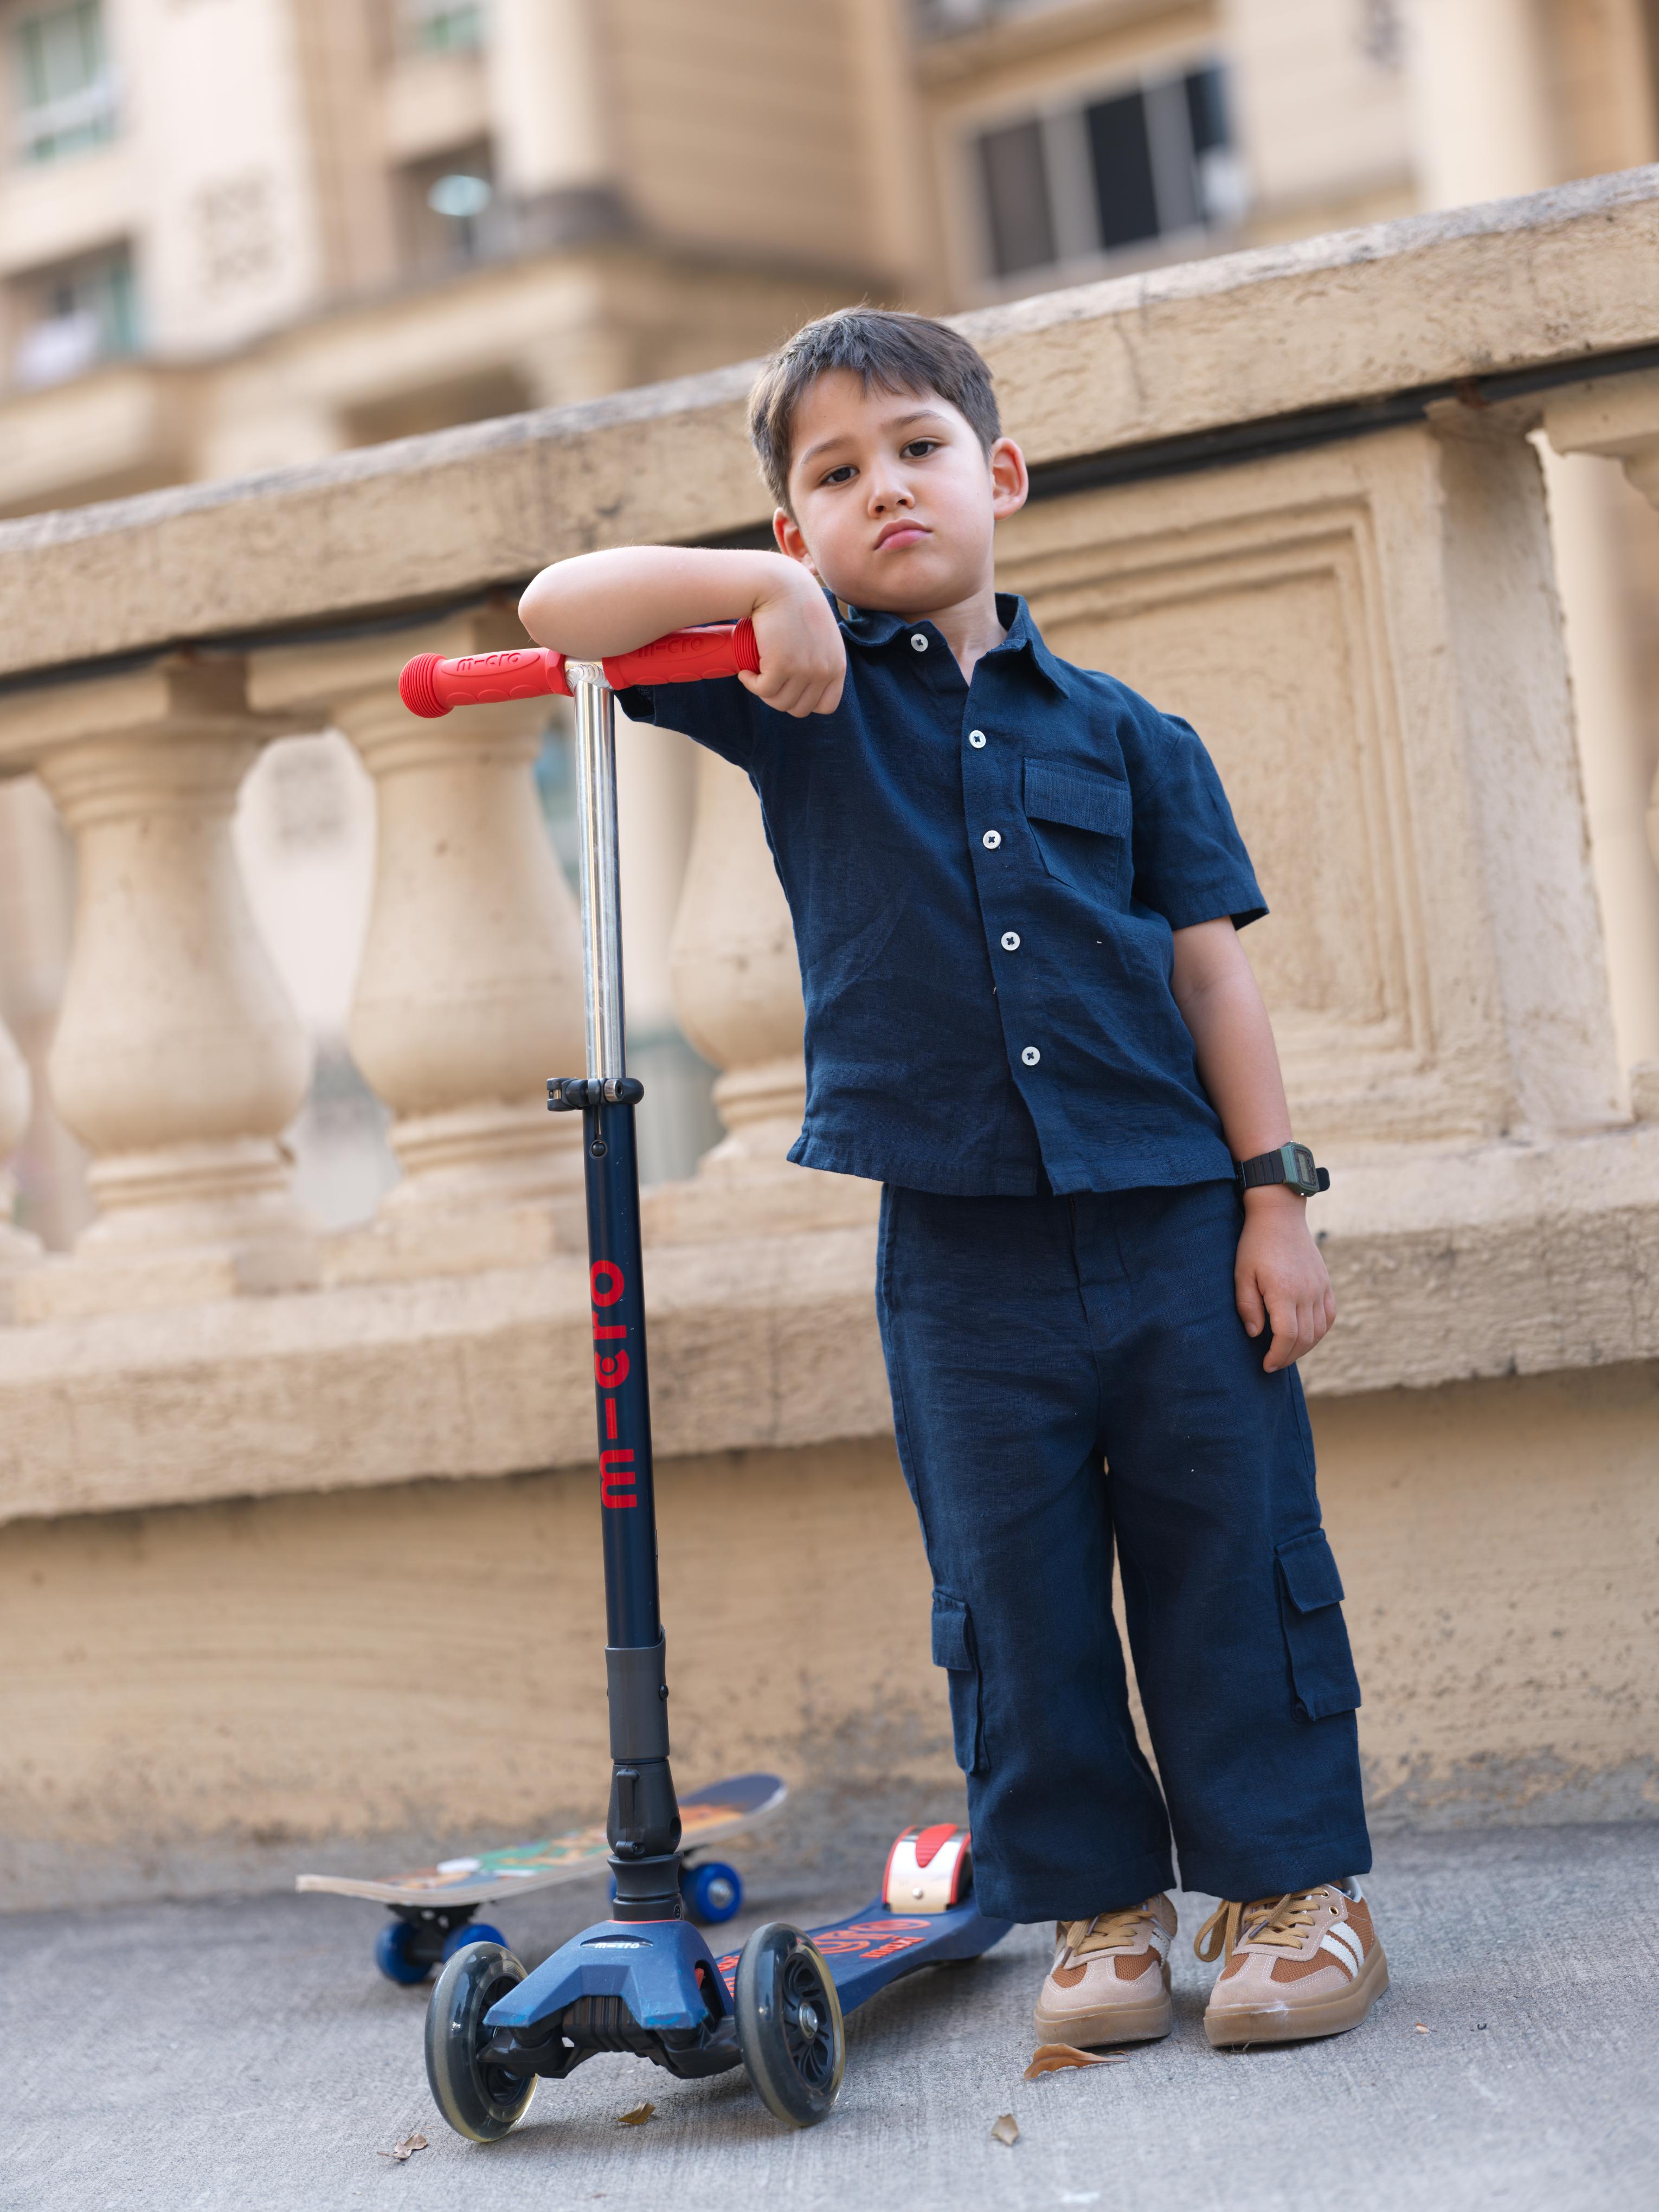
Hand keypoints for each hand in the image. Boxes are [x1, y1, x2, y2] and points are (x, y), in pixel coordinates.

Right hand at [740, 564, 845, 716]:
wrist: (780, 584)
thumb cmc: (796, 604)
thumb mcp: (821, 633)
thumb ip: (821, 656)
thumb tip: (805, 683)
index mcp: (837, 665)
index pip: (827, 706)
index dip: (805, 700)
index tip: (790, 687)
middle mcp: (825, 671)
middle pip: (800, 709)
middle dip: (781, 698)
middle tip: (767, 679)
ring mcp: (805, 671)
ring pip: (780, 703)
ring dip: (764, 692)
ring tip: (757, 673)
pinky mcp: (782, 666)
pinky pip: (763, 690)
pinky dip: (751, 683)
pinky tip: (746, 672)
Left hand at [1235, 1187, 1335, 1371]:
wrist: (1280, 1216)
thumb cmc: (1255, 1245)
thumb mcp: (1242, 1274)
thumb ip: (1247, 1306)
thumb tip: (1255, 1335)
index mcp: (1284, 1291)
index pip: (1286, 1336)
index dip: (1277, 1355)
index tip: (1266, 1365)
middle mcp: (1306, 1292)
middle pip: (1304, 1337)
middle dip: (1288, 1356)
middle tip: (1273, 1364)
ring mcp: (1319, 1287)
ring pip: (1319, 1330)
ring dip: (1304, 1347)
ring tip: (1287, 1353)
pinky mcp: (1325, 1283)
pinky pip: (1329, 1315)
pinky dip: (1320, 1331)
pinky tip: (1307, 1336)